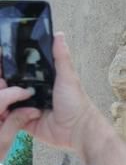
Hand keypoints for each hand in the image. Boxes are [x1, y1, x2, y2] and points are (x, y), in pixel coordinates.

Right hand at [0, 33, 101, 152]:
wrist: (78, 131)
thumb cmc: (75, 102)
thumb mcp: (68, 77)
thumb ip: (61, 57)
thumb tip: (58, 34)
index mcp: (39, 80)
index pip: (17, 70)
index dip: (6, 66)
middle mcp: (30, 92)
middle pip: (8, 85)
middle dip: (2, 82)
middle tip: (1, 81)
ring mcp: (26, 108)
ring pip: (5, 100)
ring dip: (2, 97)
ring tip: (1, 94)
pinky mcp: (23, 122)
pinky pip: (7, 118)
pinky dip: (3, 114)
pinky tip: (1, 109)